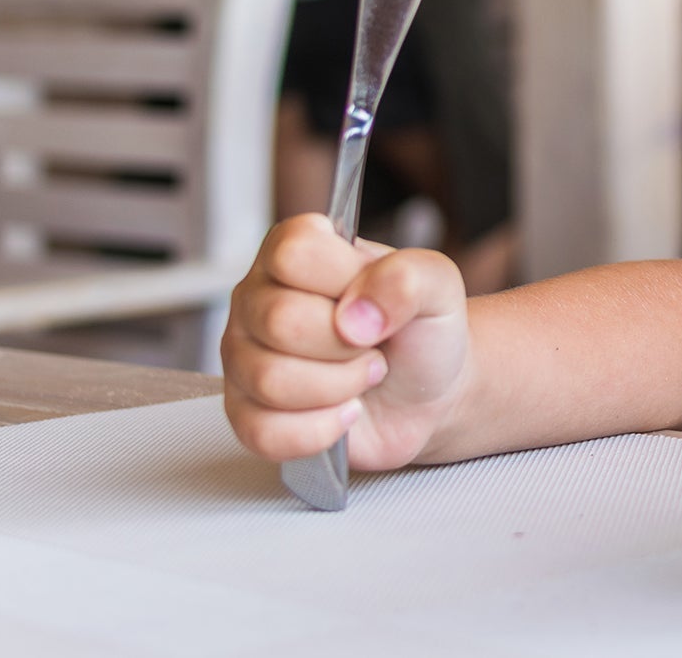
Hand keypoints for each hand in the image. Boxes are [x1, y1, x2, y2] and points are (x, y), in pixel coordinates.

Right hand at [222, 213, 471, 470]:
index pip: (293, 255)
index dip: (343, 282)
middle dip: (348, 347)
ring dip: (339, 388)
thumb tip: (355, 313)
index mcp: (295, 249)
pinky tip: (343, 413)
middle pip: (281, 321)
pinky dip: (320, 430)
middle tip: (373, 347)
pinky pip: (263, 432)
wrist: (426, 393)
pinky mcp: (244, 413)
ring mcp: (243, 356)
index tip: (374, 299)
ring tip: (361, 376)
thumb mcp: (438, 286)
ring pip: (270, 380)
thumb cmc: (421, 331)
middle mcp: (257, 297)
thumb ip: (407, 277)